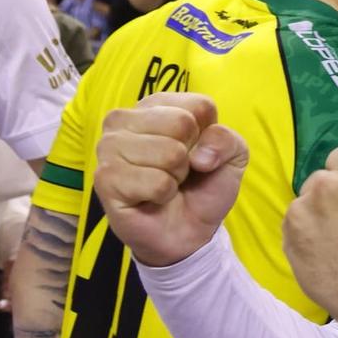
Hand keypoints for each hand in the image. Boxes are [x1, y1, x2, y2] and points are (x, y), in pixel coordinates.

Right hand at [93, 92, 248, 267]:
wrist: (187, 233)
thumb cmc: (202, 187)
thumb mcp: (232, 157)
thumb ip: (227, 139)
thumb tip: (199, 155)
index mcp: (155, 105)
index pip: (198, 106)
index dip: (207, 136)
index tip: (195, 152)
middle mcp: (125, 120)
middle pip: (182, 124)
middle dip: (190, 157)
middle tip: (178, 172)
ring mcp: (109, 147)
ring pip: (169, 152)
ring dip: (176, 176)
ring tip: (164, 184)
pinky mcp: (105, 178)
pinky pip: (156, 182)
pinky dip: (163, 195)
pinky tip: (151, 197)